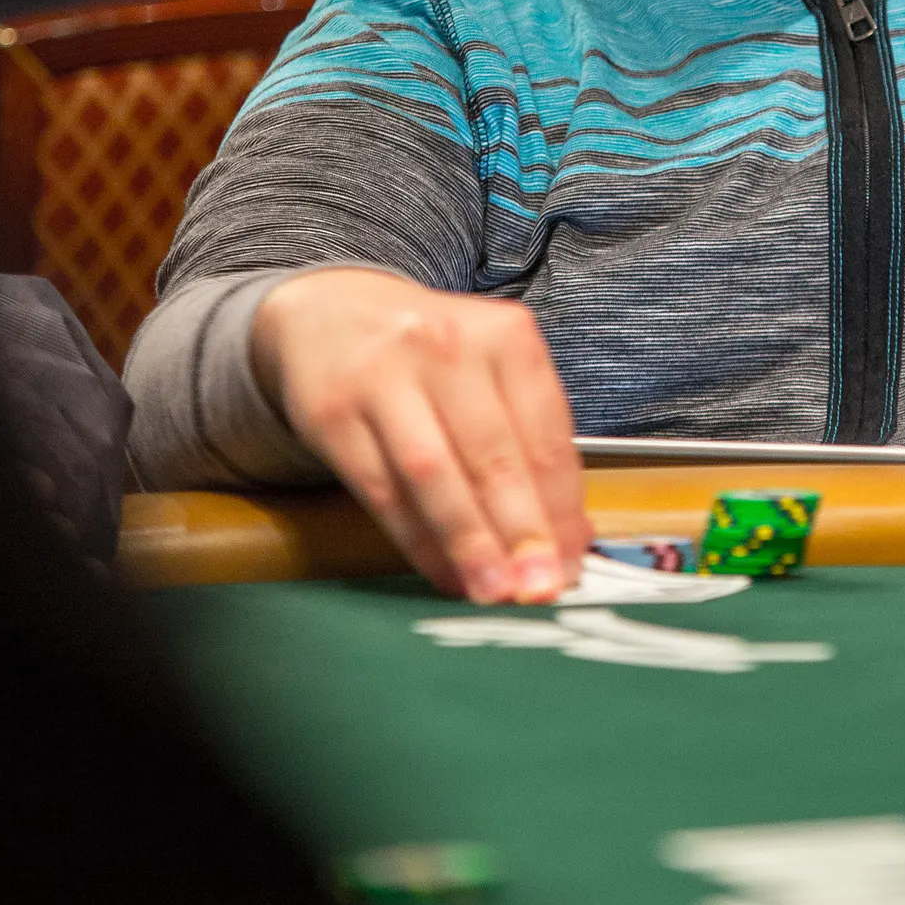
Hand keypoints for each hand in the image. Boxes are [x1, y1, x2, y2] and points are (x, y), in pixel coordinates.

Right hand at [252, 270, 588, 603]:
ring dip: (468, 543)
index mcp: (504, 334)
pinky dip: (418, 541)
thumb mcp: (492, 370)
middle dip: (521, 530)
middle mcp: (446, 347)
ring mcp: (384, 376)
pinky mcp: (333, 413)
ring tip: (494, 592)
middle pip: (492, 455)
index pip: (545, 432)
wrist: (332, 313)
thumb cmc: (432, 354)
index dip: (561, 506)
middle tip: (541, 587)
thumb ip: (531, 441)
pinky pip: (383, 490)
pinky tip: (444, 572)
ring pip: (434, 476)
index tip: (573, 560)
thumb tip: (569, 536)